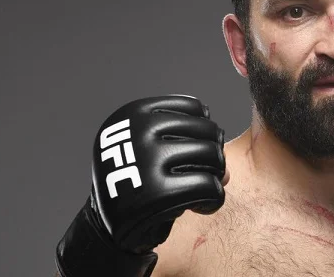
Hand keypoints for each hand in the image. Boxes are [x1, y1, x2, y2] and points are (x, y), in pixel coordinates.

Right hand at [56, 95, 226, 276]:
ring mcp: (147, 160)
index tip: (197, 150)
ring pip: (212, 155)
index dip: (205, 131)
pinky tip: (202, 206)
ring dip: (217, 176)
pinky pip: (209, 187)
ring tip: (203, 189)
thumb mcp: (150, 147)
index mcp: (134, 113)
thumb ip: (188, 140)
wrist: (108, 224)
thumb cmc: (139, 180)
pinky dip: (214, 199)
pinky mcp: (157, 193)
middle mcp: (138, 131)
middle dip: (214, 155)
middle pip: (207, 131)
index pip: (194, 108)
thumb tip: (225, 155)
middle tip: (206, 174)